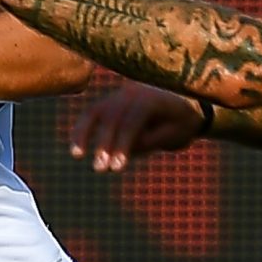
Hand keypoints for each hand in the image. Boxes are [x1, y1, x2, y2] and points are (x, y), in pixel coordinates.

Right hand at [70, 82, 205, 171]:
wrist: (185, 99)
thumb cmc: (183, 122)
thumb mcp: (177, 134)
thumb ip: (153, 140)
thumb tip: (126, 148)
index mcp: (154, 99)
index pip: (133, 121)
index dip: (123, 145)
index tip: (116, 168)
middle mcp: (135, 92)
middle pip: (114, 116)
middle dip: (105, 143)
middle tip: (100, 169)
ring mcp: (121, 94)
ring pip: (97, 110)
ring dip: (84, 133)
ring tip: (77, 155)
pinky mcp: (113, 101)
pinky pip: (93, 113)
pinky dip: (82, 129)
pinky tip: (76, 148)